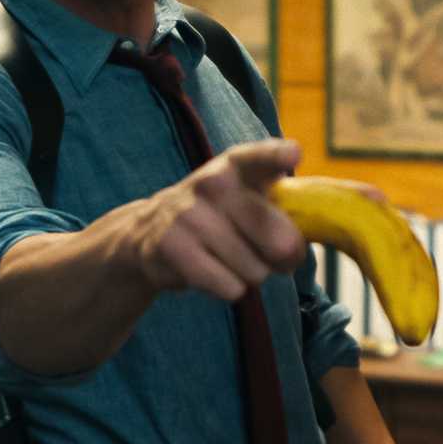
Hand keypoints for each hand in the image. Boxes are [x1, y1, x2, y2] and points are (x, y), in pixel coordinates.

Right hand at [128, 138, 304, 300]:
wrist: (148, 231)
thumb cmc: (217, 217)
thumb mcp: (245, 199)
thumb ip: (281, 213)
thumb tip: (293, 248)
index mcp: (237, 167)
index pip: (259, 158)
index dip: (277, 156)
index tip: (293, 154)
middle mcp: (213, 184)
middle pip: (279, 241)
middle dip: (282, 259)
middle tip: (266, 253)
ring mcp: (189, 214)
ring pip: (255, 271)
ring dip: (249, 274)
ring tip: (226, 257)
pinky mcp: (173, 247)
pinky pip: (230, 287)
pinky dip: (227, 288)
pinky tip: (208, 270)